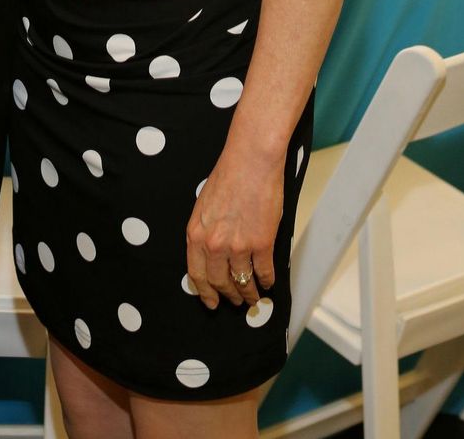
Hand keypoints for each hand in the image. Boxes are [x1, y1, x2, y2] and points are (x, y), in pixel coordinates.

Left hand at [185, 145, 282, 309]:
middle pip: (219, 282)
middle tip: (235, 302)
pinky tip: (268, 283)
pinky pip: (264, 272)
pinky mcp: (261, 243)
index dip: (204, 292)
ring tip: (253, 298)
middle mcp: (214, 243)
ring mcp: (238, 245)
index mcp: (196, 233)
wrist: (251, 161)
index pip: (196, 274)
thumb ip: (206, 231)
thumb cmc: (229, 176)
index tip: (211, 302)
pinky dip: (267, 281)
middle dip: (228, 296)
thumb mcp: (205, 206)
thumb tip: (212, 254)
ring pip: (242, 282)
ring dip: (249, 294)